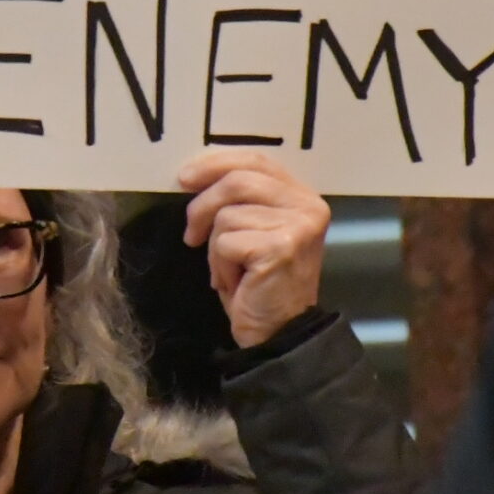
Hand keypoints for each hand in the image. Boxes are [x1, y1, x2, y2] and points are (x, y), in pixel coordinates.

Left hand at [179, 150, 330, 349]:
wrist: (280, 333)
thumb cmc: (261, 283)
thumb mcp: (254, 230)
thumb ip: (241, 199)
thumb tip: (194, 177)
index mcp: (303, 196)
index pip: (257, 160)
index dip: (217, 163)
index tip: (186, 177)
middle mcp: (307, 206)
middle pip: (237, 181)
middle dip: (202, 205)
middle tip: (191, 233)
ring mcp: (297, 226)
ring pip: (226, 214)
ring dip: (215, 246)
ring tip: (229, 268)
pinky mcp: (280, 248)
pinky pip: (225, 242)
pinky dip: (219, 265)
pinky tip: (236, 281)